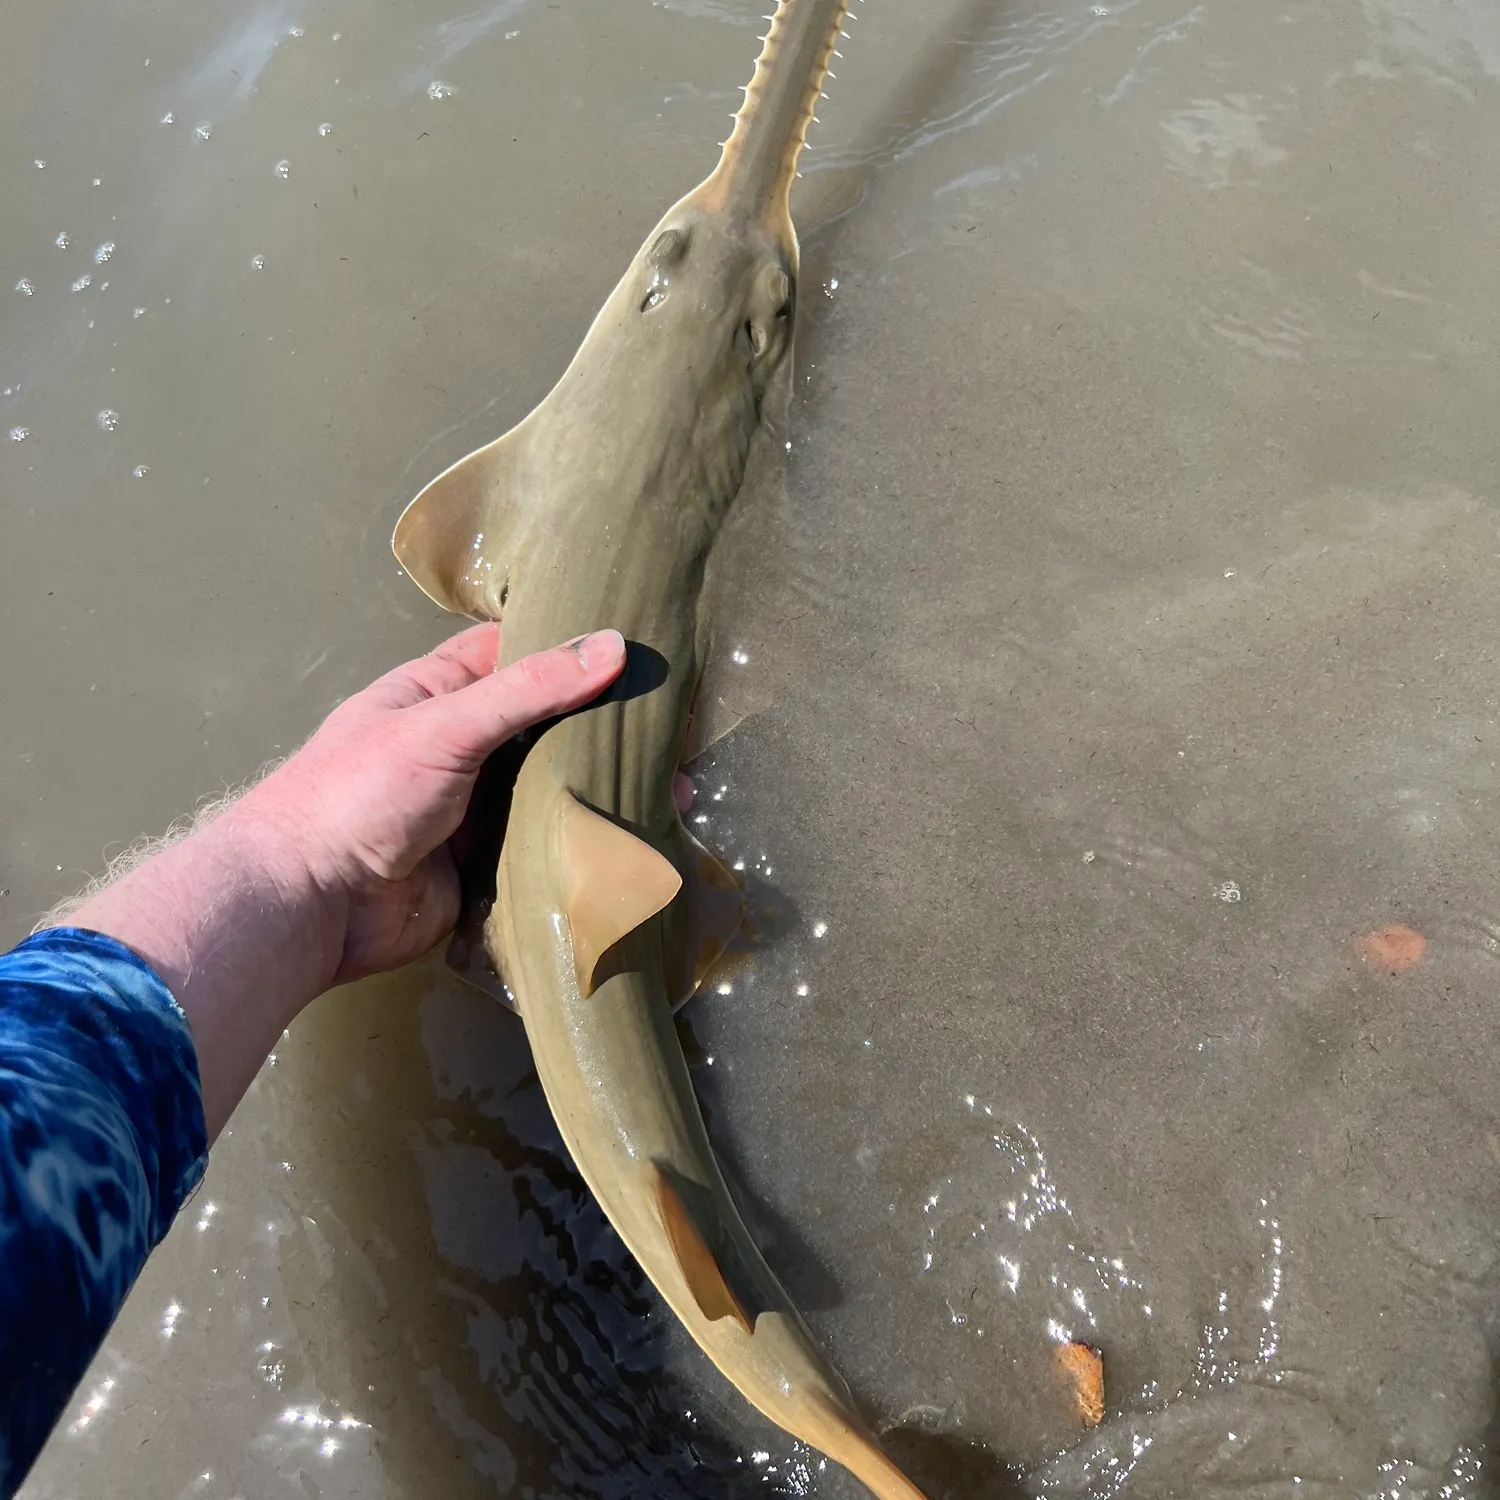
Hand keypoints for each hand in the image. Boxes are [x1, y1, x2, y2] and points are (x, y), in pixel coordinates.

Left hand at [68, 623, 632, 1140]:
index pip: (517, 654)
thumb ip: (529, 690)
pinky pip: (546, 852)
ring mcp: (476, 812)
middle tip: (679, 734)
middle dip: (605, 732)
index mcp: (439, 695)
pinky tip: (640, 842)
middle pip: (547, 729)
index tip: (643, 650)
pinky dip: (586, 848)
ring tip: (678, 792)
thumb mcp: (445, 726)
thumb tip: (614, 646)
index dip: (573, 648)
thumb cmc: (359, 793)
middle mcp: (463, 749)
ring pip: (553, 793)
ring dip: (604, 793)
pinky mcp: (487, 871)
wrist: (308, 909)